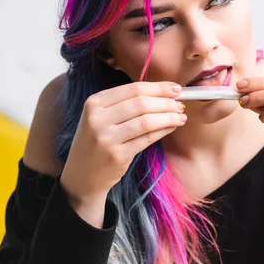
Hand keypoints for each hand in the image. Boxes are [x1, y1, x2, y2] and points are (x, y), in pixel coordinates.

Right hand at [61, 82, 186, 204]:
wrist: (82, 175)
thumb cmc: (98, 141)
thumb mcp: (101, 117)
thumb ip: (125, 103)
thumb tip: (163, 92)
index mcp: (94, 102)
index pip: (133, 88)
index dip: (159, 88)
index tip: (176, 89)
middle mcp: (97, 118)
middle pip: (141, 103)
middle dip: (166, 102)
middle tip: (180, 104)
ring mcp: (106, 138)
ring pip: (146, 121)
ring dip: (168, 117)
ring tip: (181, 116)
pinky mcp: (117, 155)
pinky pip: (147, 139)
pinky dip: (163, 131)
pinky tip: (172, 127)